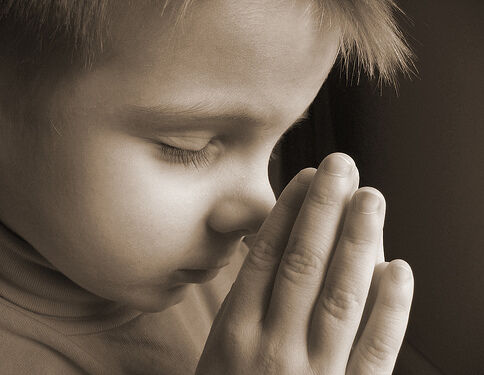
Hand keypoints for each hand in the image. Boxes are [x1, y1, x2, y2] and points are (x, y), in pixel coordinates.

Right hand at [196, 152, 413, 374]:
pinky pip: (376, 352)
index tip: (308, 177)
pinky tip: (400, 269)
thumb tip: (271, 247)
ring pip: (341, 297)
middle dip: (325, 210)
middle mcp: (273, 347)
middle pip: (303, 264)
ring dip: (359, 243)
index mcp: (235, 333)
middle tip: (342, 165)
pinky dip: (392, 310)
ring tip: (372, 198)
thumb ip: (245, 302)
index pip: (266, 257)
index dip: (289, 213)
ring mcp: (314, 374)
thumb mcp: (218, 350)